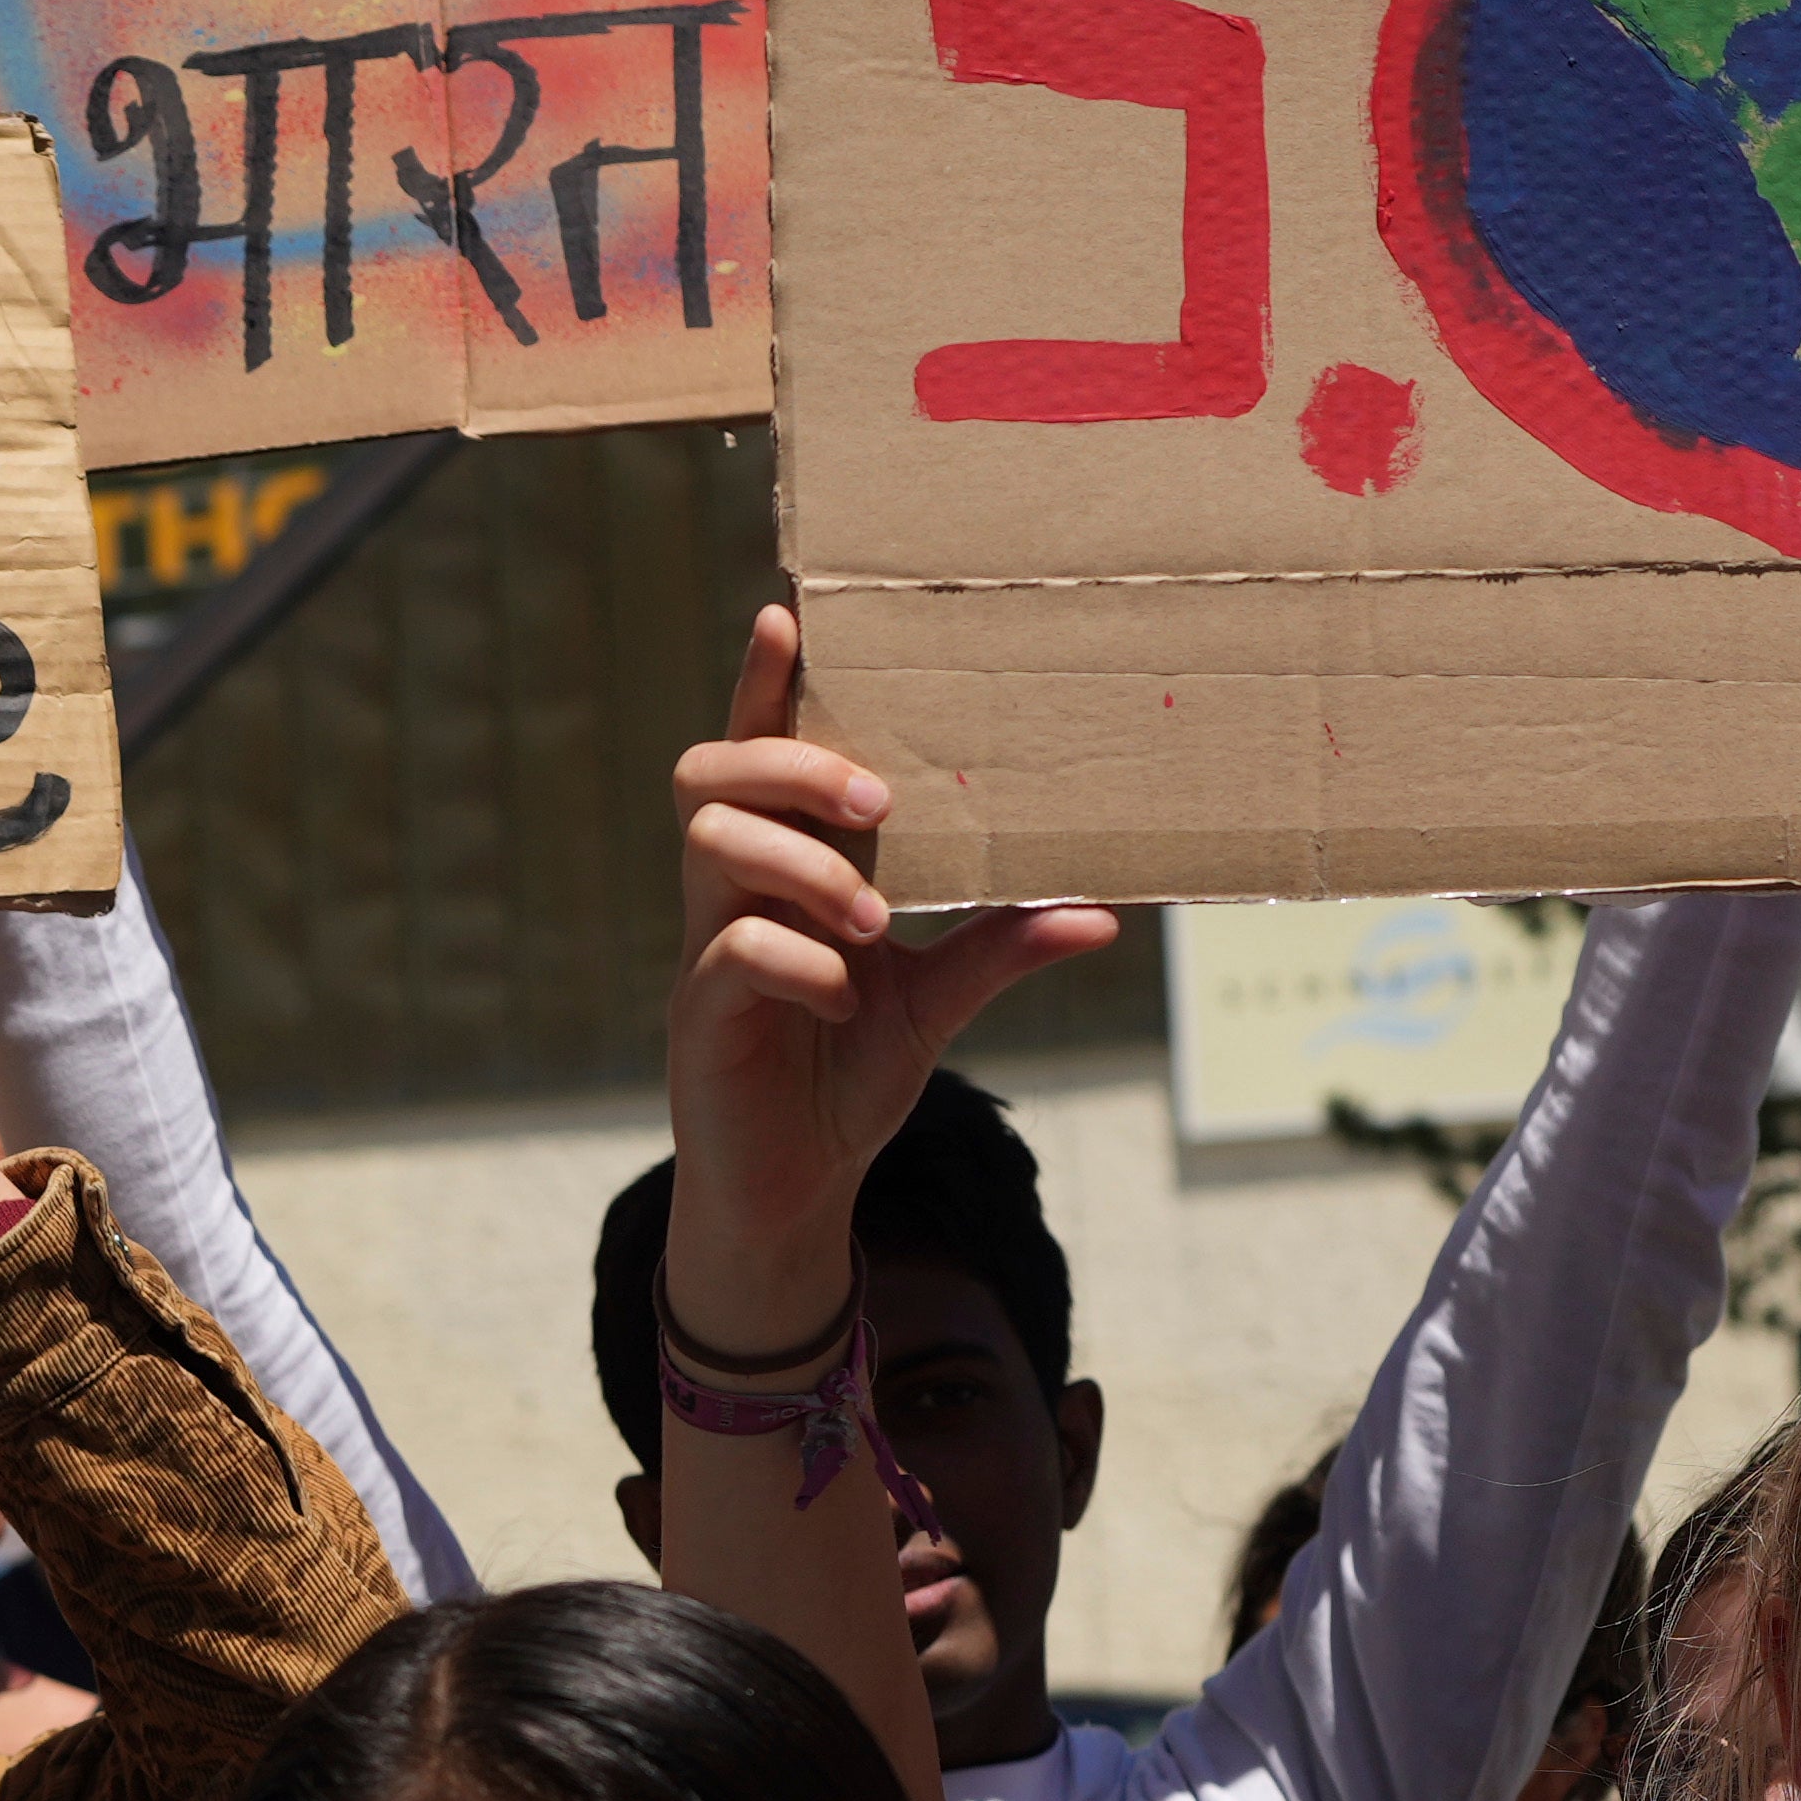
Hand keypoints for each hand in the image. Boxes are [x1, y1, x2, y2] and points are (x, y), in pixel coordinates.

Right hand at [657, 610, 1096, 1358]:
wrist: (792, 1189)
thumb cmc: (845, 1074)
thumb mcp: (937, 1003)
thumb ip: (999, 947)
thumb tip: (1101, 909)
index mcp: (787, 869)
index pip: (759, 753)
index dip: (764, 683)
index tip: (790, 612)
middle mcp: (734, 893)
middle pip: (712, 772)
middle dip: (791, 761)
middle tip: (879, 797)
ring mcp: (706, 948)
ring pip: (711, 844)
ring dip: (801, 861)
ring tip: (873, 915)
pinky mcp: (699, 1016)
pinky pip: (731, 953)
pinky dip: (797, 962)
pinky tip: (841, 1000)